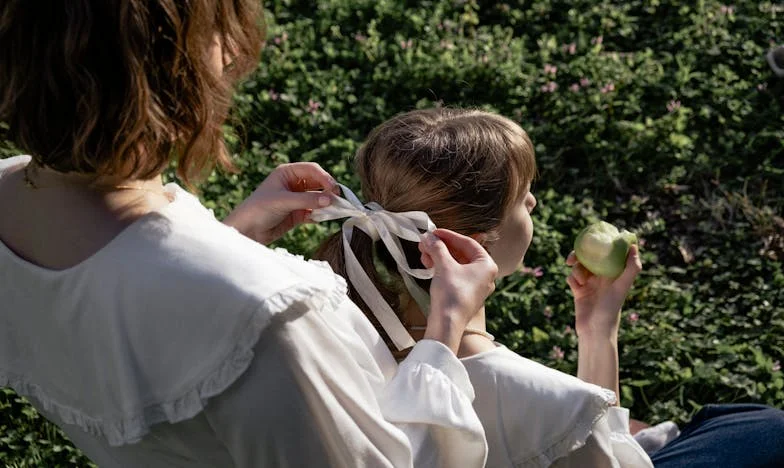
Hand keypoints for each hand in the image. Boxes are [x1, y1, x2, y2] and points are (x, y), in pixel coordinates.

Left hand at [223, 163, 337, 244]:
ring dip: (326, 203)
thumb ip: (306, 200)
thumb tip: (330, 200)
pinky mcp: (298, 214)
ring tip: (334, 210)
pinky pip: (315, 212)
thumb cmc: (258, 209)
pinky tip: (323, 218)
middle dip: (328, 190)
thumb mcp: (282, 202)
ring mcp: (297, 199)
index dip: (324, 177)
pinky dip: (321, 214)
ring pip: (318, 198)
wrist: (247, 231)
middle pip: (318, 183)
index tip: (333, 188)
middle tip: (337, 199)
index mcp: (287, 173)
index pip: (311, 170)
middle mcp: (294, 184)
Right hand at [418, 229, 498, 353]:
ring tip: (423, 254)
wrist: (447, 324)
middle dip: (441, 247)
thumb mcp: (444, 265)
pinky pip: (454, 276)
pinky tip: (428, 265)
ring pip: (456, 265)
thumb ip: (437, 247)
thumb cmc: (452, 294)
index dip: (449, 235)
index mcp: (487, 265)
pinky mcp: (465, 295)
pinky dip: (441, 269)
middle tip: (426, 242)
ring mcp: (475, 286)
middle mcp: (485, 275)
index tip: (434, 232)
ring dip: (439, 257)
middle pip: (461, 253)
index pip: (468, 242)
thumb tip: (429, 237)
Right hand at [566, 244, 641, 338]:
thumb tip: (634, 246)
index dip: (601, 245)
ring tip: (579, 280)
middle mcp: (603, 278)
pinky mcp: (580, 292)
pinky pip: (572, 278)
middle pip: (590, 258)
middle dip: (580, 256)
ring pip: (580, 267)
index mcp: (614, 274)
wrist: (595, 331)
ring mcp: (591, 284)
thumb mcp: (622, 287)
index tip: (592, 240)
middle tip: (573, 258)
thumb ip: (631, 268)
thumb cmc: (611, 310)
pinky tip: (575, 287)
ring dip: (576, 270)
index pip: (609, 253)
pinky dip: (572, 279)